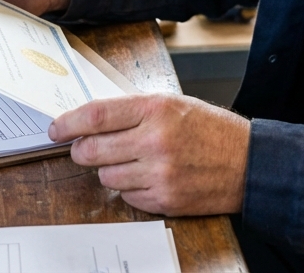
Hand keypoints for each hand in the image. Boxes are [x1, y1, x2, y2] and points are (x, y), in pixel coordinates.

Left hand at [49, 93, 249, 215]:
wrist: (248, 163)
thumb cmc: (211, 129)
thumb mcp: (174, 104)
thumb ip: (134, 110)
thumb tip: (91, 119)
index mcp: (155, 109)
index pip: (96, 116)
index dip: (68, 123)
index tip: (55, 129)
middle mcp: (155, 141)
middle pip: (92, 150)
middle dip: (81, 150)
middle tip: (83, 148)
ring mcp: (159, 174)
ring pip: (106, 176)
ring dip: (108, 170)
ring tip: (129, 161)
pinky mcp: (164, 200)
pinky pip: (126, 197)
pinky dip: (129, 188)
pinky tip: (147, 177)